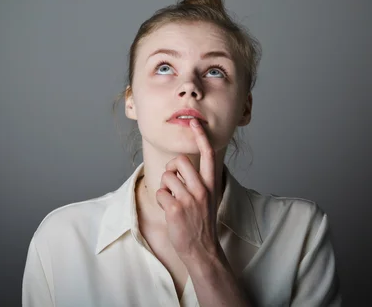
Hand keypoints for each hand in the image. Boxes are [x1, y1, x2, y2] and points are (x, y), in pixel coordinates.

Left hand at [156, 118, 220, 262]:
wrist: (202, 249)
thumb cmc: (202, 222)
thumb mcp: (208, 198)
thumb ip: (198, 181)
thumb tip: (180, 165)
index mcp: (211, 184)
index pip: (208, 154)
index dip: (201, 136)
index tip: (195, 122)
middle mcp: (202, 188)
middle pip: (179, 160)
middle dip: (171, 168)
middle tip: (173, 181)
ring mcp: (189, 199)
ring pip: (166, 177)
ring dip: (165, 188)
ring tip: (173, 201)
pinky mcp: (176, 208)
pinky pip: (160, 193)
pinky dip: (161, 201)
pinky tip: (170, 211)